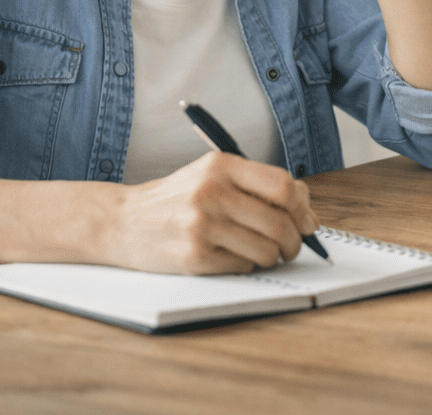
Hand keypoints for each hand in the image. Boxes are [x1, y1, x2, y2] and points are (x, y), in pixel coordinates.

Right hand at [110, 151, 318, 274]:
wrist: (124, 221)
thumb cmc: (177, 198)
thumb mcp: (212, 175)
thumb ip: (257, 185)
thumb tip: (308, 212)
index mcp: (221, 166)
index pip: (283, 186)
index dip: (303, 208)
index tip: (307, 221)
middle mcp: (212, 192)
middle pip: (279, 222)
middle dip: (295, 241)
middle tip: (293, 247)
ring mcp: (202, 226)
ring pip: (266, 249)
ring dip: (274, 257)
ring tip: (265, 253)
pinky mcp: (194, 257)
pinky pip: (243, 266)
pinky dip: (248, 265)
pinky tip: (234, 256)